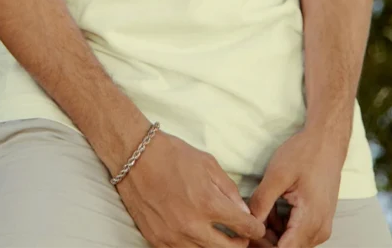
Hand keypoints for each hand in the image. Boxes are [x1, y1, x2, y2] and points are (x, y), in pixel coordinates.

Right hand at [116, 129, 266, 246]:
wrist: (135, 156)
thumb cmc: (172, 154)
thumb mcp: (207, 163)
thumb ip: (229, 190)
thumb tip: (243, 211)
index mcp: (208, 203)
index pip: (244, 227)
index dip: (255, 228)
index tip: (256, 227)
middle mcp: (192, 225)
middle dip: (240, 243)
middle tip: (241, 236)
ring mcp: (173, 236)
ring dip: (217, 246)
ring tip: (219, 236)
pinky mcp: (157, 240)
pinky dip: (193, 247)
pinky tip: (196, 236)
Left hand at [245, 128, 344, 246]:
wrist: (327, 142)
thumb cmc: (304, 154)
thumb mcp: (277, 175)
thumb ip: (262, 202)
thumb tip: (248, 223)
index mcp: (310, 220)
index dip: (262, 245)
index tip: (247, 233)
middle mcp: (319, 231)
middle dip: (265, 239)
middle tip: (249, 219)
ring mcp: (321, 227)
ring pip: (291, 243)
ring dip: (273, 233)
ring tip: (261, 209)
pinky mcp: (319, 221)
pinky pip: (297, 234)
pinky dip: (282, 226)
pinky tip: (272, 208)